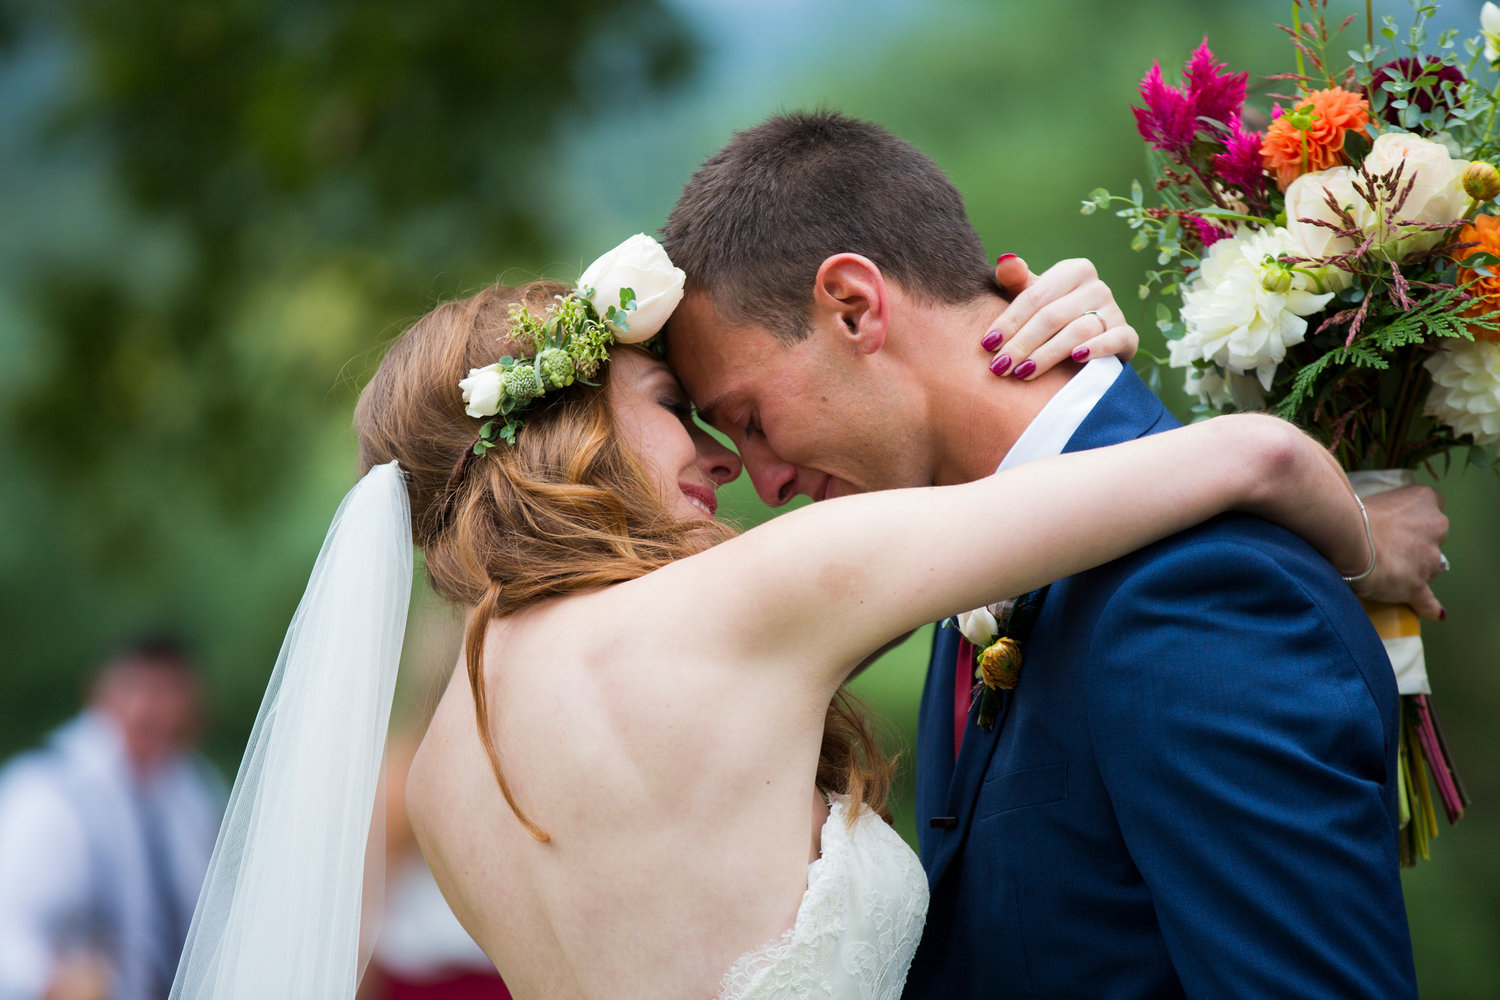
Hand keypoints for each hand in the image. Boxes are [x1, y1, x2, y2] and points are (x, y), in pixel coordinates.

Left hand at [982, 255, 1137, 377]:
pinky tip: (1075, 360)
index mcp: (1073, 271)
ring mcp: (1114, 311)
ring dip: (1048, 354)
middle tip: (1000, 367)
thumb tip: (1005, 260)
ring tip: (1023, 372)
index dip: (1009, 321)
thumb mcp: (1030, 296)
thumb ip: (1015, 280)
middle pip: (1052, 316)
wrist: (1086, 340)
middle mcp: (1096, 287)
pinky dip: (1096, 349)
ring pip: (1078, 330)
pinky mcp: (1127, 335)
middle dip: (1022, 343)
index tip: (987, 344)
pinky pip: (1114, 340)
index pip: (1034, 297)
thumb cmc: (1048, 314)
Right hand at [1348, 484, 1448, 619]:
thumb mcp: (1375, 498)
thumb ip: (1387, 507)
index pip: (1434, 504)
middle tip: (1390, 547)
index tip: (1400, 522)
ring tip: (1389, 572)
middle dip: (1418, 544)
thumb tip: (1376, 521)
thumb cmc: (1352, 513)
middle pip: (1435, 539)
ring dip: (1415, 569)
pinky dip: (1430, 607)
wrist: (1347, 536)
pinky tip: (1435, 613)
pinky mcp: (1417, 585)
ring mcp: (1428, 559)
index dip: (1417, 517)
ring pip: (1430, 568)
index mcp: (1424, 500)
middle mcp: (1435, 527)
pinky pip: (1428, 601)